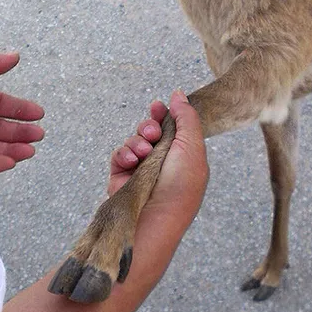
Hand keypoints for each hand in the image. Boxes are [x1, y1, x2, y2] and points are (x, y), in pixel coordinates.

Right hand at [109, 90, 208, 226]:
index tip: (158, 105)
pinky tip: (132, 162)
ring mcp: (141, 171)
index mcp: (183, 158)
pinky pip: (119, 155)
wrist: (155, 217)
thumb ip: (186, 117)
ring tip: (143, 152)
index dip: (163, 114)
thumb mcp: (192, 146)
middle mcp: (162, 163)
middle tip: (152, 133)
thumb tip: (178, 94)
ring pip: (134, 141)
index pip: (171, 129)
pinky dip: (124, 154)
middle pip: (150, 131)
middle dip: (149, 127)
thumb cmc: (180, 186)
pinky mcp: (121, 177)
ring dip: (137, 142)